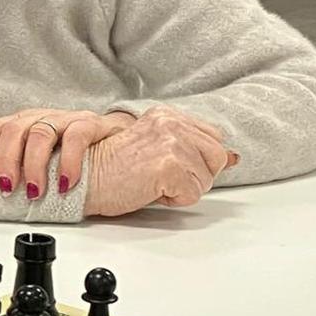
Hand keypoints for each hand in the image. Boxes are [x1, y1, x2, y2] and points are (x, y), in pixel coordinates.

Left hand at [0, 108, 135, 198]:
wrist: (134, 145)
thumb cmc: (87, 156)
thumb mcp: (51, 161)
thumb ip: (29, 169)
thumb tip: (3, 192)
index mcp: (31, 124)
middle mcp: (48, 118)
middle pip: (16, 129)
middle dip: (6, 160)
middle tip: (7, 187)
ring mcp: (70, 119)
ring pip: (41, 132)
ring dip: (33, 165)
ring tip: (35, 190)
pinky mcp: (95, 125)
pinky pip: (77, 137)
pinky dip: (68, 162)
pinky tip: (66, 183)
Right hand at [84, 105, 239, 215]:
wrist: (82, 181)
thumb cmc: (109, 169)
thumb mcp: (155, 149)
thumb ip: (192, 148)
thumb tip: (233, 158)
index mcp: (167, 115)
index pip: (212, 139)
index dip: (198, 161)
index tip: (174, 168)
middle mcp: (171, 123)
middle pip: (216, 157)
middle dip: (196, 175)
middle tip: (161, 178)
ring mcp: (172, 143)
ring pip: (206, 178)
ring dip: (182, 189)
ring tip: (151, 182)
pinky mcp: (169, 166)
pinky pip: (192, 194)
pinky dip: (173, 200)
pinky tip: (148, 190)